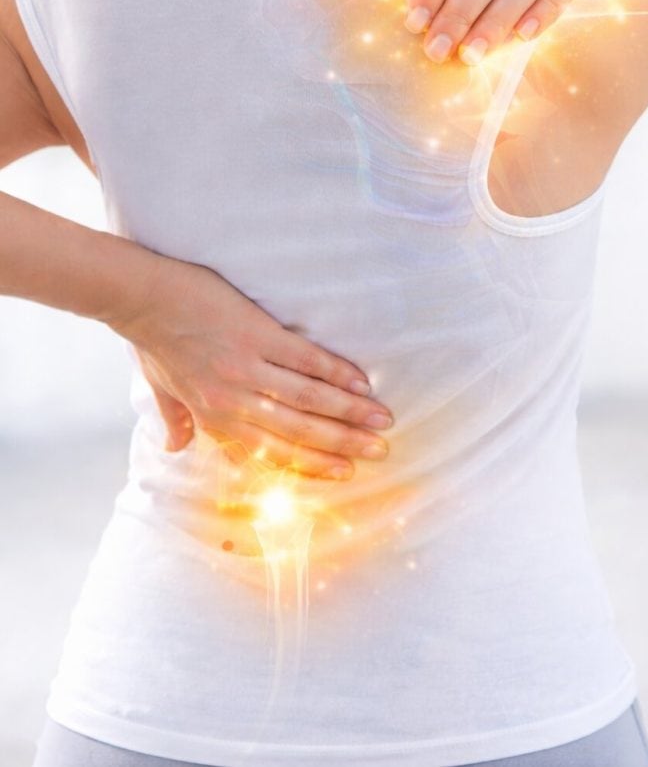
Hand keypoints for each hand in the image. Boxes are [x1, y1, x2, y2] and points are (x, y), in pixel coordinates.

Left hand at [108, 257, 393, 480]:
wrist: (143, 296)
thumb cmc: (151, 340)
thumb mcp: (160, 388)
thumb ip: (174, 419)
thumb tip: (173, 448)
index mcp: (214, 417)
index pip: (272, 452)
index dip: (312, 464)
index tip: (345, 472)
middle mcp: (234, 400)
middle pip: (300, 430)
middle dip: (344, 443)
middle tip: (380, 451)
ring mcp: (248, 367)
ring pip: (309, 398)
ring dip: (350, 411)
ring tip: (383, 420)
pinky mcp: (258, 334)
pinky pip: (306, 359)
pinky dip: (336, 372)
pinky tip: (362, 382)